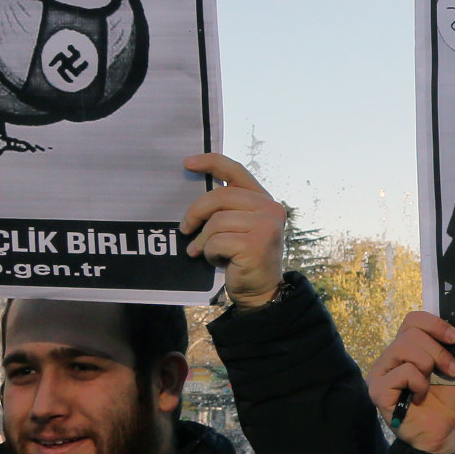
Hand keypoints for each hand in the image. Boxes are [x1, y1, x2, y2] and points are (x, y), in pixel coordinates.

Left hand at [180, 154, 287, 308]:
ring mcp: (266, 226)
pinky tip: (219, 261)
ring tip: (205, 252)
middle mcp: (270, 208)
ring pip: (216, 222)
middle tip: (184, 229)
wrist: (261, 291)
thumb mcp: (238, 227)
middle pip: (220, 197)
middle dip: (196, 213)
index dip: (210, 162)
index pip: (236, 171)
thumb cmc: (242, 258)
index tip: (187, 163)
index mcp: (263, 200)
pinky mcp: (256, 244)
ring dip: (204, 240)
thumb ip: (226, 209)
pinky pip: (216, 241)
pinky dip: (210, 253)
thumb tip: (192, 198)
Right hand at [367, 311, 454, 453]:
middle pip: (411, 333)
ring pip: (404, 348)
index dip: (435, 323)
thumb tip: (454, 329)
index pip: (413, 320)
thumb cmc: (448, 402)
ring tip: (434, 384)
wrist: (445, 435)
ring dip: (429, 365)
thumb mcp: (454, 368)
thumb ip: (449, 348)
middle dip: (438, 350)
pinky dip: (419, 384)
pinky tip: (419, 397)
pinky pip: (403, 372)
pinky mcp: (377, 391)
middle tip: (452, 370)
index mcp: (406, 349)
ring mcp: (380, 374)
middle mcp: (389, 358)